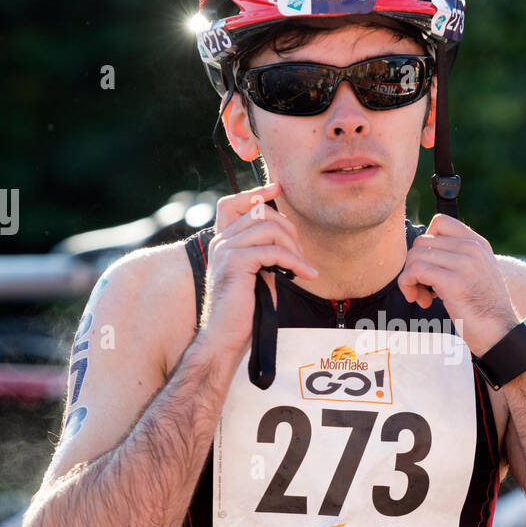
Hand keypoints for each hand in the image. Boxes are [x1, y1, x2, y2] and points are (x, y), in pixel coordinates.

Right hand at [199, 184, 317, 355]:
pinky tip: (306, 275)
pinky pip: (272, 250)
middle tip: (301, 254)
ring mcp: (224, 250)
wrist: (227, 338)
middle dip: (288, 228)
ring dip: (293, 246)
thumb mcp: (258, 273)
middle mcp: (220, 241)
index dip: (256, 192)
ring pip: (268, 227)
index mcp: (223, 242)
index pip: (232, 204)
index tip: (278, 188)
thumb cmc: (245, 311)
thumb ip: (265, 252)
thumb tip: (286, 233)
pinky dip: (294, 261)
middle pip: (259, 211)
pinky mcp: (234, 262)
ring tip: (302, 267)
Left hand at [398, 215, 518, 355]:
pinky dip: (409, 286)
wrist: (500, 333)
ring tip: (423, 297)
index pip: (440, 221)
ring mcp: (465, 264)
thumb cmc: (483, 308)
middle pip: (421, 241)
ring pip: (415, 256)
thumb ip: (458, 256)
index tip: (430, 265)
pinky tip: (422, 301)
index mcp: (478, 243)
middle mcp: (473, 249)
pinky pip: (415, 271)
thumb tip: (421, 249)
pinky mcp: (454, 283)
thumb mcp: (477, 272)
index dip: (426, 243)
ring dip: (410, 279)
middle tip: (423, 288)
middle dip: (415, 265)